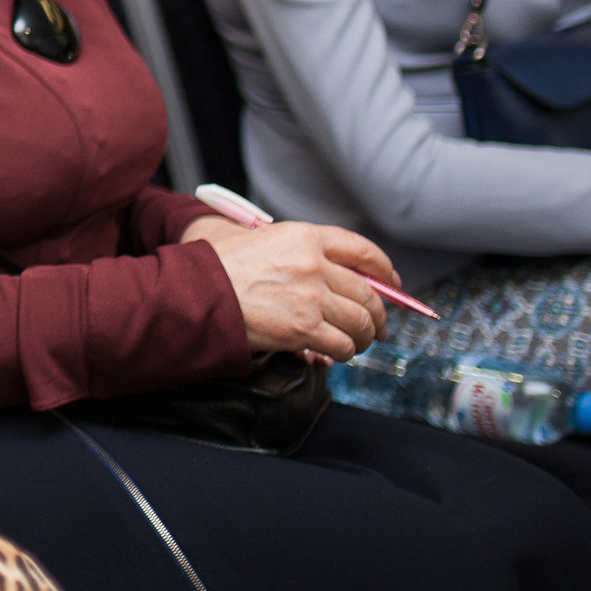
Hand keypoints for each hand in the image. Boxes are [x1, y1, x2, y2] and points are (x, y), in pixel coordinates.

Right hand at [192, 221, 393, 358]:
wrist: (199, 293)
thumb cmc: (224, 268)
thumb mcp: (266, 242)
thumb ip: (306, 254)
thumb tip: (347, 279)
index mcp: (306, 237)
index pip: (363, 251)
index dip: (384, 270)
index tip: (392, 285)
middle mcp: (315, 264)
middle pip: (368, 293)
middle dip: (378, 314)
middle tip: (376, 326)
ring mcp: (312, 296)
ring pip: (360, 322)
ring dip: (363, 337)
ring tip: (356, 343)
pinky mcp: (305, 327)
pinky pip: (341, 344)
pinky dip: (343, 352)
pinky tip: (334, 353)